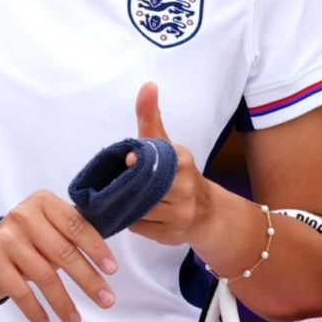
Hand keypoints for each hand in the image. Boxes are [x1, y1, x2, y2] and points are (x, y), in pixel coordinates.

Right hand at [0, 191, 117, 321]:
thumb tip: (108, 262)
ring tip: (75, 320)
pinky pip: (21, 292)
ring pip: (44, 276)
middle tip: (106, 301)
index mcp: (43, 202)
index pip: (76, 225)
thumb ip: (74, 234)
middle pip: (64, 252)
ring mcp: (6, 239)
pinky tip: (45, 321)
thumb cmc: (28, 240)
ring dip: (63, 303)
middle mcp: (23, 216)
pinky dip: (35, 310)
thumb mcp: (50, 227)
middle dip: (88, 280)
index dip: (97, 249)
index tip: (112, 270)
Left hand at [124, 82, 213, 245]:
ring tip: (120, 196)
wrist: (208, 214)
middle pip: (143, 187)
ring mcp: (179, 214)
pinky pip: (138, 227)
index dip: (138, 162)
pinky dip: (131, 220)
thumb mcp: (167, 145)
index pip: (157, 160)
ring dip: (126, 204)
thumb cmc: (179, 174)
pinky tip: (132, 213)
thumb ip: (151, 117)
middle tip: (113, 182)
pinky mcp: (170, 236)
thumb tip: (148, 85)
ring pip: (138, 209)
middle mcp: (184, 188)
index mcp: (182, 162)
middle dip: (126, 185)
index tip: (127, 158)